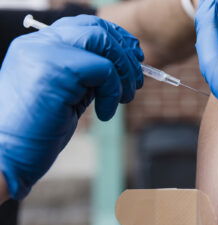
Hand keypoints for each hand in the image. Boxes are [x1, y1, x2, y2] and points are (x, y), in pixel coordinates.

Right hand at [0, 15, 143, 198]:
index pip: (84, 27)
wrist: (4, 158)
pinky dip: (114, 92)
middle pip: (97, 28)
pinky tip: (105, 114)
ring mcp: (45, 54)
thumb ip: (85, 77)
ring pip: (103, 43)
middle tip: (136, 81)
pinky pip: (104, 70)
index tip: (133, 58)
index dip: (115, 39)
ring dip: (125, 71)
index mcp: (38, 47)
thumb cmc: (33, 133)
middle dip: (126, 53)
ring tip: (125, 98)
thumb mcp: (63, 95)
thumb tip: (121, 69)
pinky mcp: (55, 71)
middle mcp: (39, 44)